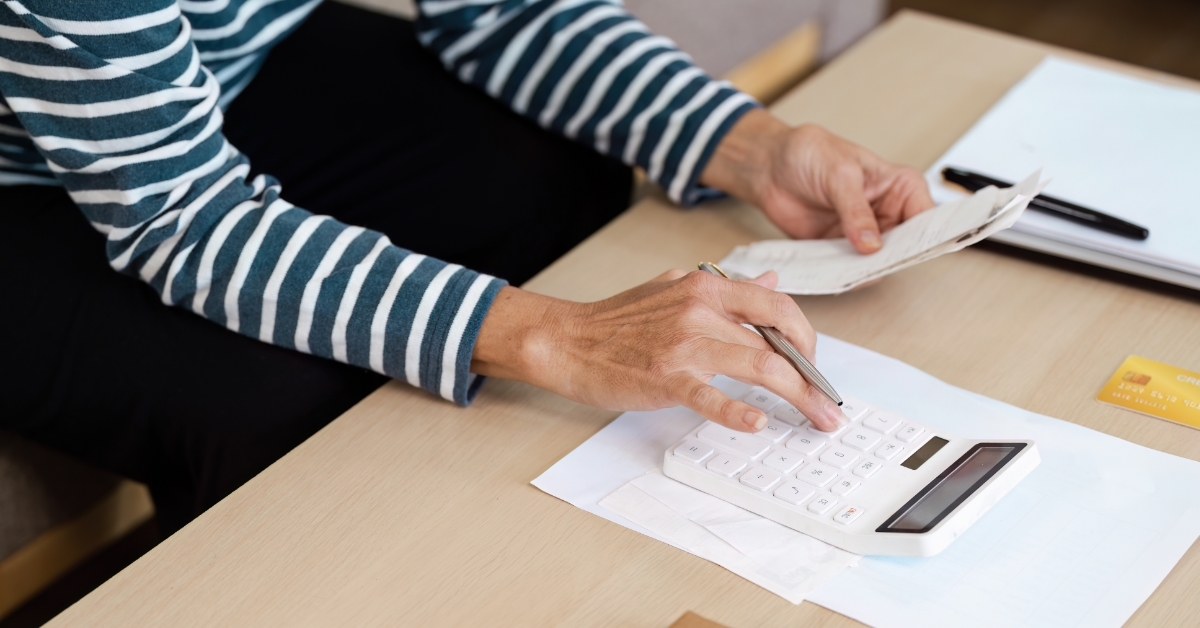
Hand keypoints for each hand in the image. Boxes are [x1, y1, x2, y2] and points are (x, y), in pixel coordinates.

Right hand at [471, 270, 846, 432]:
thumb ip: (726, 288)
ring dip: (797, 397)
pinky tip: (757, 422)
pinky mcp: (665, 378)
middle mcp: (700, 310)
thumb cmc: (619, 319)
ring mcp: (684, 344)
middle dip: (813, 377)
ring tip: (816, 419)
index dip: (807, 337)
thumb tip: (771, 282)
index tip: (814, 365)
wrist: (568, 339)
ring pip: (758, 366)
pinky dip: (738, 412)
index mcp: (707, 287)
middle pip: (777, 341)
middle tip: (826, 403)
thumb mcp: (676, 287)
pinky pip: (710, 396)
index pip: (778, 306)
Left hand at [700, 108, 934, 253]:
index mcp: (899, 186)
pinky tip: (839, 275)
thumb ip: (855, 210)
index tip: (917, 248)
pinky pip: (850, 268)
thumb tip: (872, 244)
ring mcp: (864, 233)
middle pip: (906, 245)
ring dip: (869, 269)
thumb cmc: (809, 153)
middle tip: (883, 264)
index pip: (926, 215)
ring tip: (858, 272)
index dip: (927, 234)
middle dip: (897, 258)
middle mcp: (887, 212)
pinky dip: (846, 275)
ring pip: (879, 262)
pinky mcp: (841, 248)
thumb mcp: (839, 174)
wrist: (770, 166)